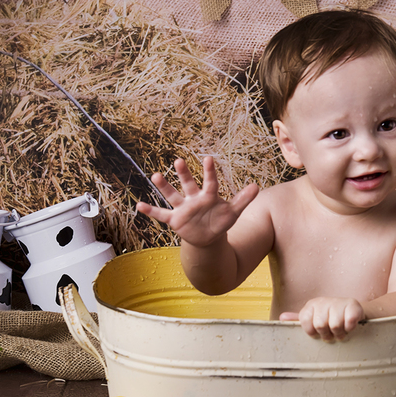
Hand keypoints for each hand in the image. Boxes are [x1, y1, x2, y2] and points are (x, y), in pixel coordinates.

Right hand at [137, 156, 257, 247]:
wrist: (208, 237)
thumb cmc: (220, 221)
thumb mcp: (233, 212)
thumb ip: (243, 199)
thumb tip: (256, 186)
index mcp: (209, 196)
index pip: (210, 182)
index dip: (209, 172)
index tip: (208, 159)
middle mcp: (193, 199)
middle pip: (188, 184)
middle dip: (183, 174)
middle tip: (179, 161)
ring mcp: (183, 209)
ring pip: (172, 196)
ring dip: (164, 187)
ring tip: (155, 175)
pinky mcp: (175, 220)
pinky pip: (161, 215)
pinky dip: (151, 211)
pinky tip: (139, 205)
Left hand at [280, 297, 365, 341]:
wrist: (353, 310)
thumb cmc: (331, 317)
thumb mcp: (314, 317)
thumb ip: (299, 319)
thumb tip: (282, 317)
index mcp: (311, 305)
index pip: (306, 323)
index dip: (313, 333)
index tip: (318, 333)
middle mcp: (323, 301)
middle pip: (320, 325)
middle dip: (327, 335)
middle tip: (332, 334)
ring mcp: (338, 302)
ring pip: (335, 325)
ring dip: (340, 333)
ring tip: (341, 331)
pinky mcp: (353, 305)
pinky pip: (348, 322)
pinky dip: (350, 328)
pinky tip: (350, 326)